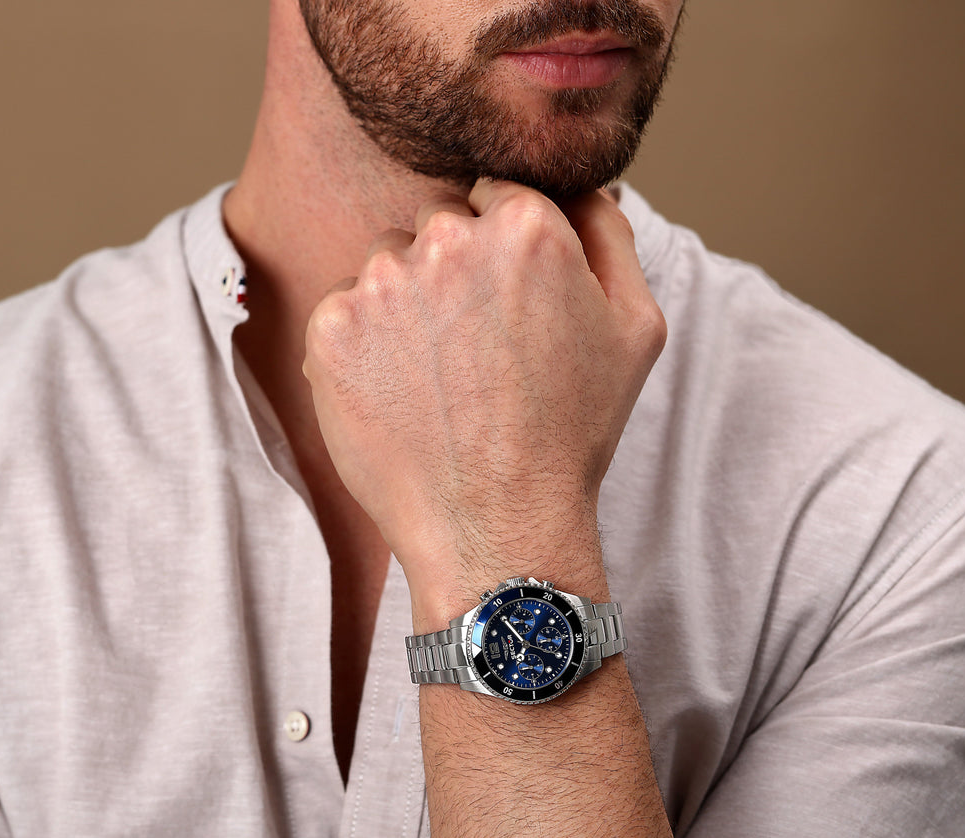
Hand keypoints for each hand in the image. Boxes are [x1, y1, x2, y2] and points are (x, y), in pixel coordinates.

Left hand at [303, 179, 665, 609]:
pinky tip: (403, 396)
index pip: (497, 196)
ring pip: (387, 267)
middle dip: (456, 272)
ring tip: (441, 380)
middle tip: (478, 354)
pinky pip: (345, 313)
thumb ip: (609, 233)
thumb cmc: (570, 435)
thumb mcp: (634, 329)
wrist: (495, 527)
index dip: (507, 255)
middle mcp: (445, 239)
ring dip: (408, 307)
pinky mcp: (330, 332)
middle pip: (439, 225)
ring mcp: (379, 285)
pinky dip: (366, 348)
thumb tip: (581, 183)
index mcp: (524, 225)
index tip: (511, 311)